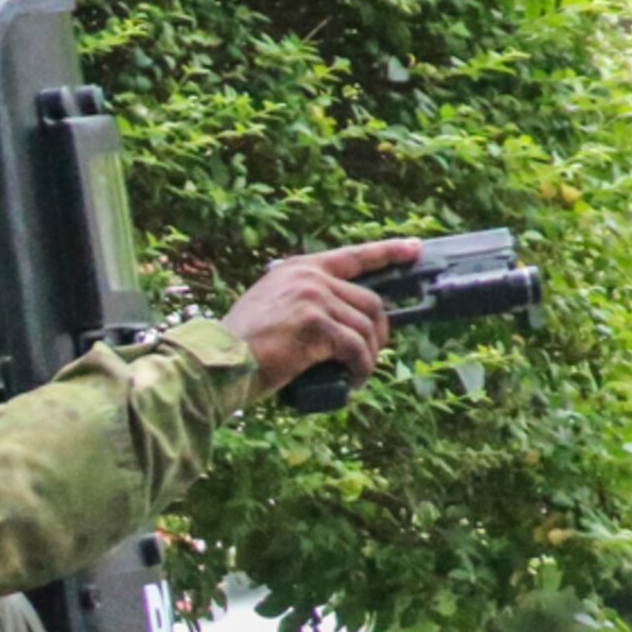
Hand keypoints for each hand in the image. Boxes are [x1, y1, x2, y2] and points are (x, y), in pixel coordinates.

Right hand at [225, 239, 417, 404]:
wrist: (217, 362)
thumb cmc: (241, 346)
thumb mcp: (272, 308)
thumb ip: (302, 301)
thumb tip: (342, 321)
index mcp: (298, 269)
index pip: (353, 256)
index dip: (388, 252)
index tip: (414, 249)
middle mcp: (308, 277)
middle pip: (370, 301)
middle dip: (379, 333)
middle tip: (372, 356)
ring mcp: (313, 297)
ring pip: (366, 327)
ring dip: (370, 355)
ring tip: (358, 374)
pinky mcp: (315, 323)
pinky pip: (355, 348)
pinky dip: (360, 368)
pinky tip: (353, 381)